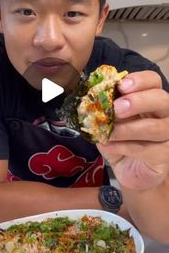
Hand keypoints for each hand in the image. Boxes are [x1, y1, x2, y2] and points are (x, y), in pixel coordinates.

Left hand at [97, 70, 168, 189]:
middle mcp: (164, 114)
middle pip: (162, 99)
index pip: (153, 80)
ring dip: (126, 129)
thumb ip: (104, 109)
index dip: (139, 80)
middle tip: (116, 108)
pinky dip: (124, 147)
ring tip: (108, 133)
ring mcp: (168, 135)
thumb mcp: (109, 122)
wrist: (130, 172)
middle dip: (138, 101)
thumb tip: (91, 100)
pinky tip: (109, 146)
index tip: (120, 86)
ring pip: (154, 127)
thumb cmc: (121, 142)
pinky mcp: (165, 156)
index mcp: (150, 99)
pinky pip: (147, 149)